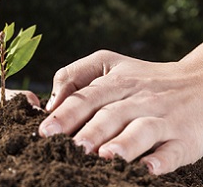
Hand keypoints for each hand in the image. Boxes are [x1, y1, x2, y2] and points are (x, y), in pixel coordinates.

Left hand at [39, 49, 202, 174]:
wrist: (197, 83)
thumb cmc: (142, 78)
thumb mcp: (109, 64)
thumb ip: (76, 75)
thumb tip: (52, 103)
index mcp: (116, 83)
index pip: (87, 97)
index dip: (66, 114)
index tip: (45, 131)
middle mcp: (138, 99)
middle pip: (111, 114)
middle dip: (90, 131)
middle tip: (70, 147)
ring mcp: (162, 118)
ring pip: (142, 130)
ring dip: (124, 143)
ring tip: (105, 156)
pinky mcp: (184, 137)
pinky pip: (174, 149)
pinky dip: (163, 159)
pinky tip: (149, 169)